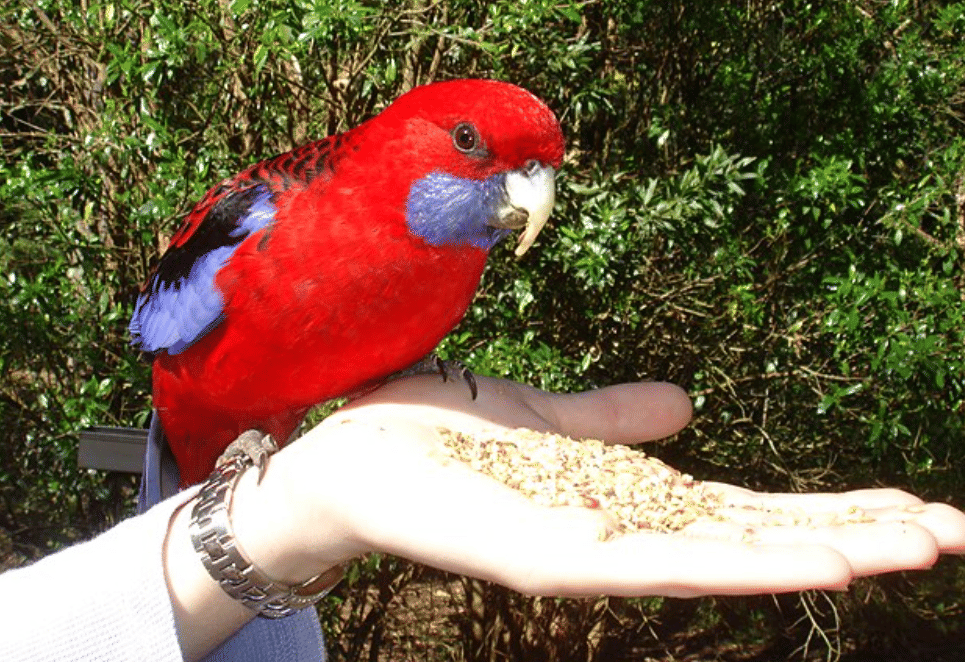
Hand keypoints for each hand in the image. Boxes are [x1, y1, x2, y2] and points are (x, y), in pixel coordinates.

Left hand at [244, 374, 964, 597]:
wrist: (352, 454)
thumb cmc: (444, 438)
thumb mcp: (549, 418)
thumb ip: (614, 418)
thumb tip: (686, 406)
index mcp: (627, 500)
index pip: (746, 511)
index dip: (828, 509)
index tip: (912, 503)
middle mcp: (621, 535)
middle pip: (756, 540)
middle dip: (854, 534)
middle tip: (956, 531)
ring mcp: (592, 554)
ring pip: (728, 560)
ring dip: (824, 553)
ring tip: (919, 544)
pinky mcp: (553, 560)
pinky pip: (660, 564)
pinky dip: (745, 565)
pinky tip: (818, 561)